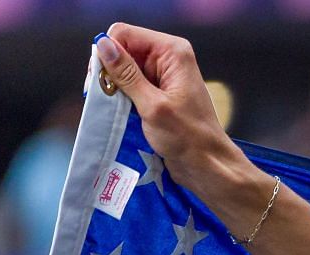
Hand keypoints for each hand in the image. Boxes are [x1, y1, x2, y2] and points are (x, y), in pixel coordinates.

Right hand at [93, 24, 236, 185]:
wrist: (208, 165)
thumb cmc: (189, 138)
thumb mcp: (153, 105)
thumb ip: (126, 75)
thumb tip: (103, 45)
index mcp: (173, 52)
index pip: (125, 34)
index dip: (108, 52)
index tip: (101, 79)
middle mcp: (167, 58)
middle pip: (122, 50)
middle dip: (109, 71)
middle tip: (104, 96)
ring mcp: (162, 75)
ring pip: (122, 69)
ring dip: (114, 86)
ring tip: (114, 107)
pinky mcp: (156, 92)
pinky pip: (129, 85)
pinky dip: (121, 96)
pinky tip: (120, 111)